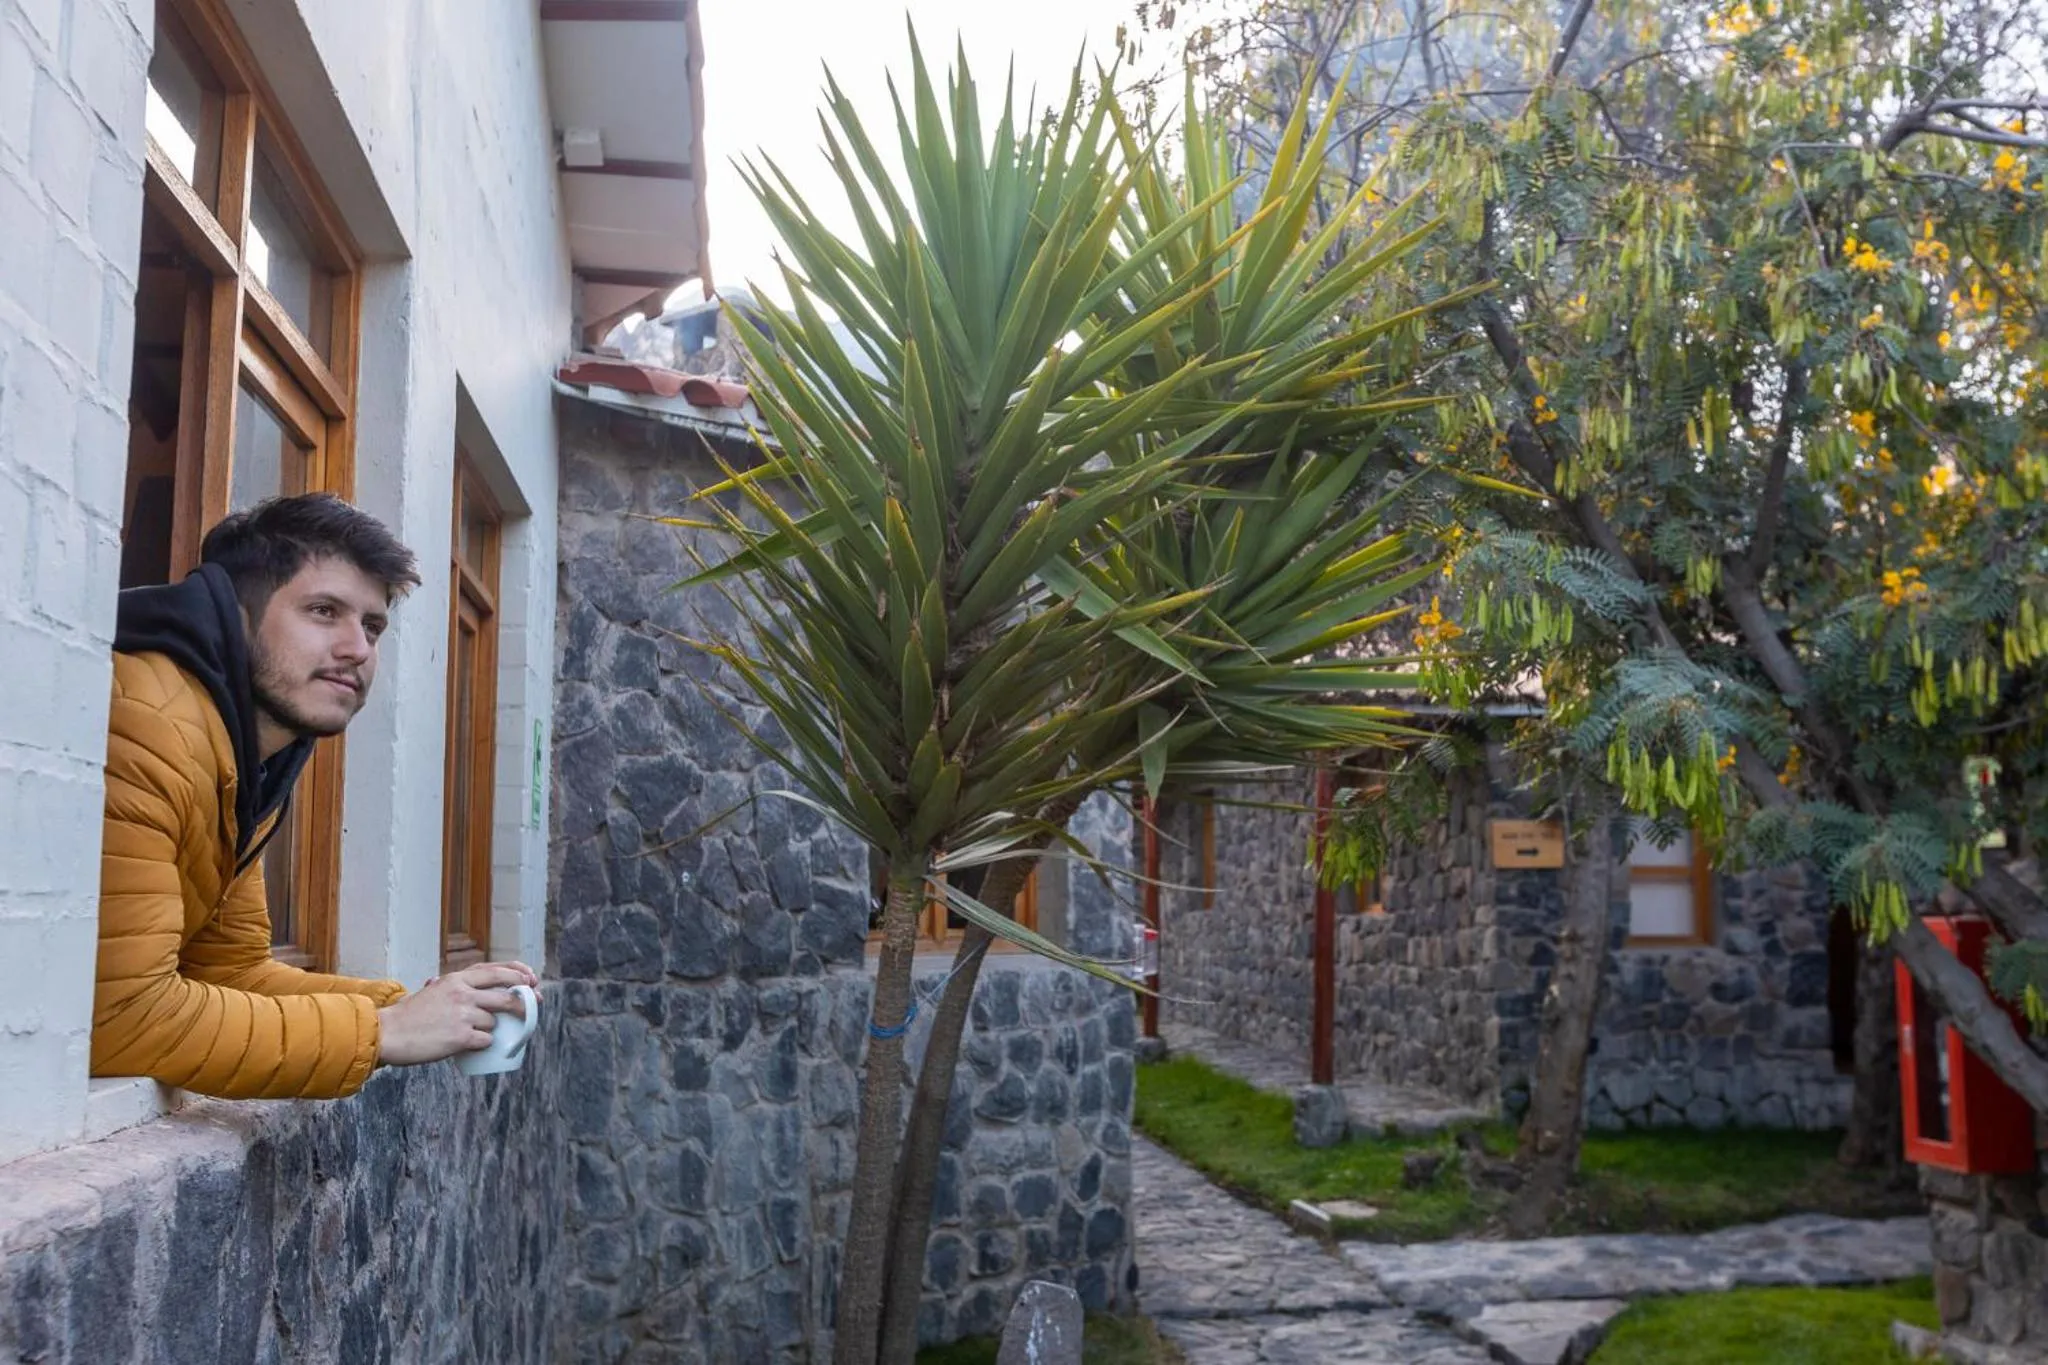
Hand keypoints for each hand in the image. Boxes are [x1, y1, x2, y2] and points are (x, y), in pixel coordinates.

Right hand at [376, 961, 539, 1066]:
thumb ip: (447, 986)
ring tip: (470, 1032)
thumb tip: (451, 982)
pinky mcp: (461, 1037)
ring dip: (490, 1029)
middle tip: (534, 1008)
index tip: (531, 979)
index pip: (496, 971)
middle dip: (525, 1003)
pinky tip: (470, 1045)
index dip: (518, 973)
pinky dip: (482, 1045)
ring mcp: (463, 1015)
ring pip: (494, 1022)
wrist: (388, 1034)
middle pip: (507, 996)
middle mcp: (463, 993)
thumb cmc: (407, 1016)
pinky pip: (486, 1041)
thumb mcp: (431, 991)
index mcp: (456, 979)